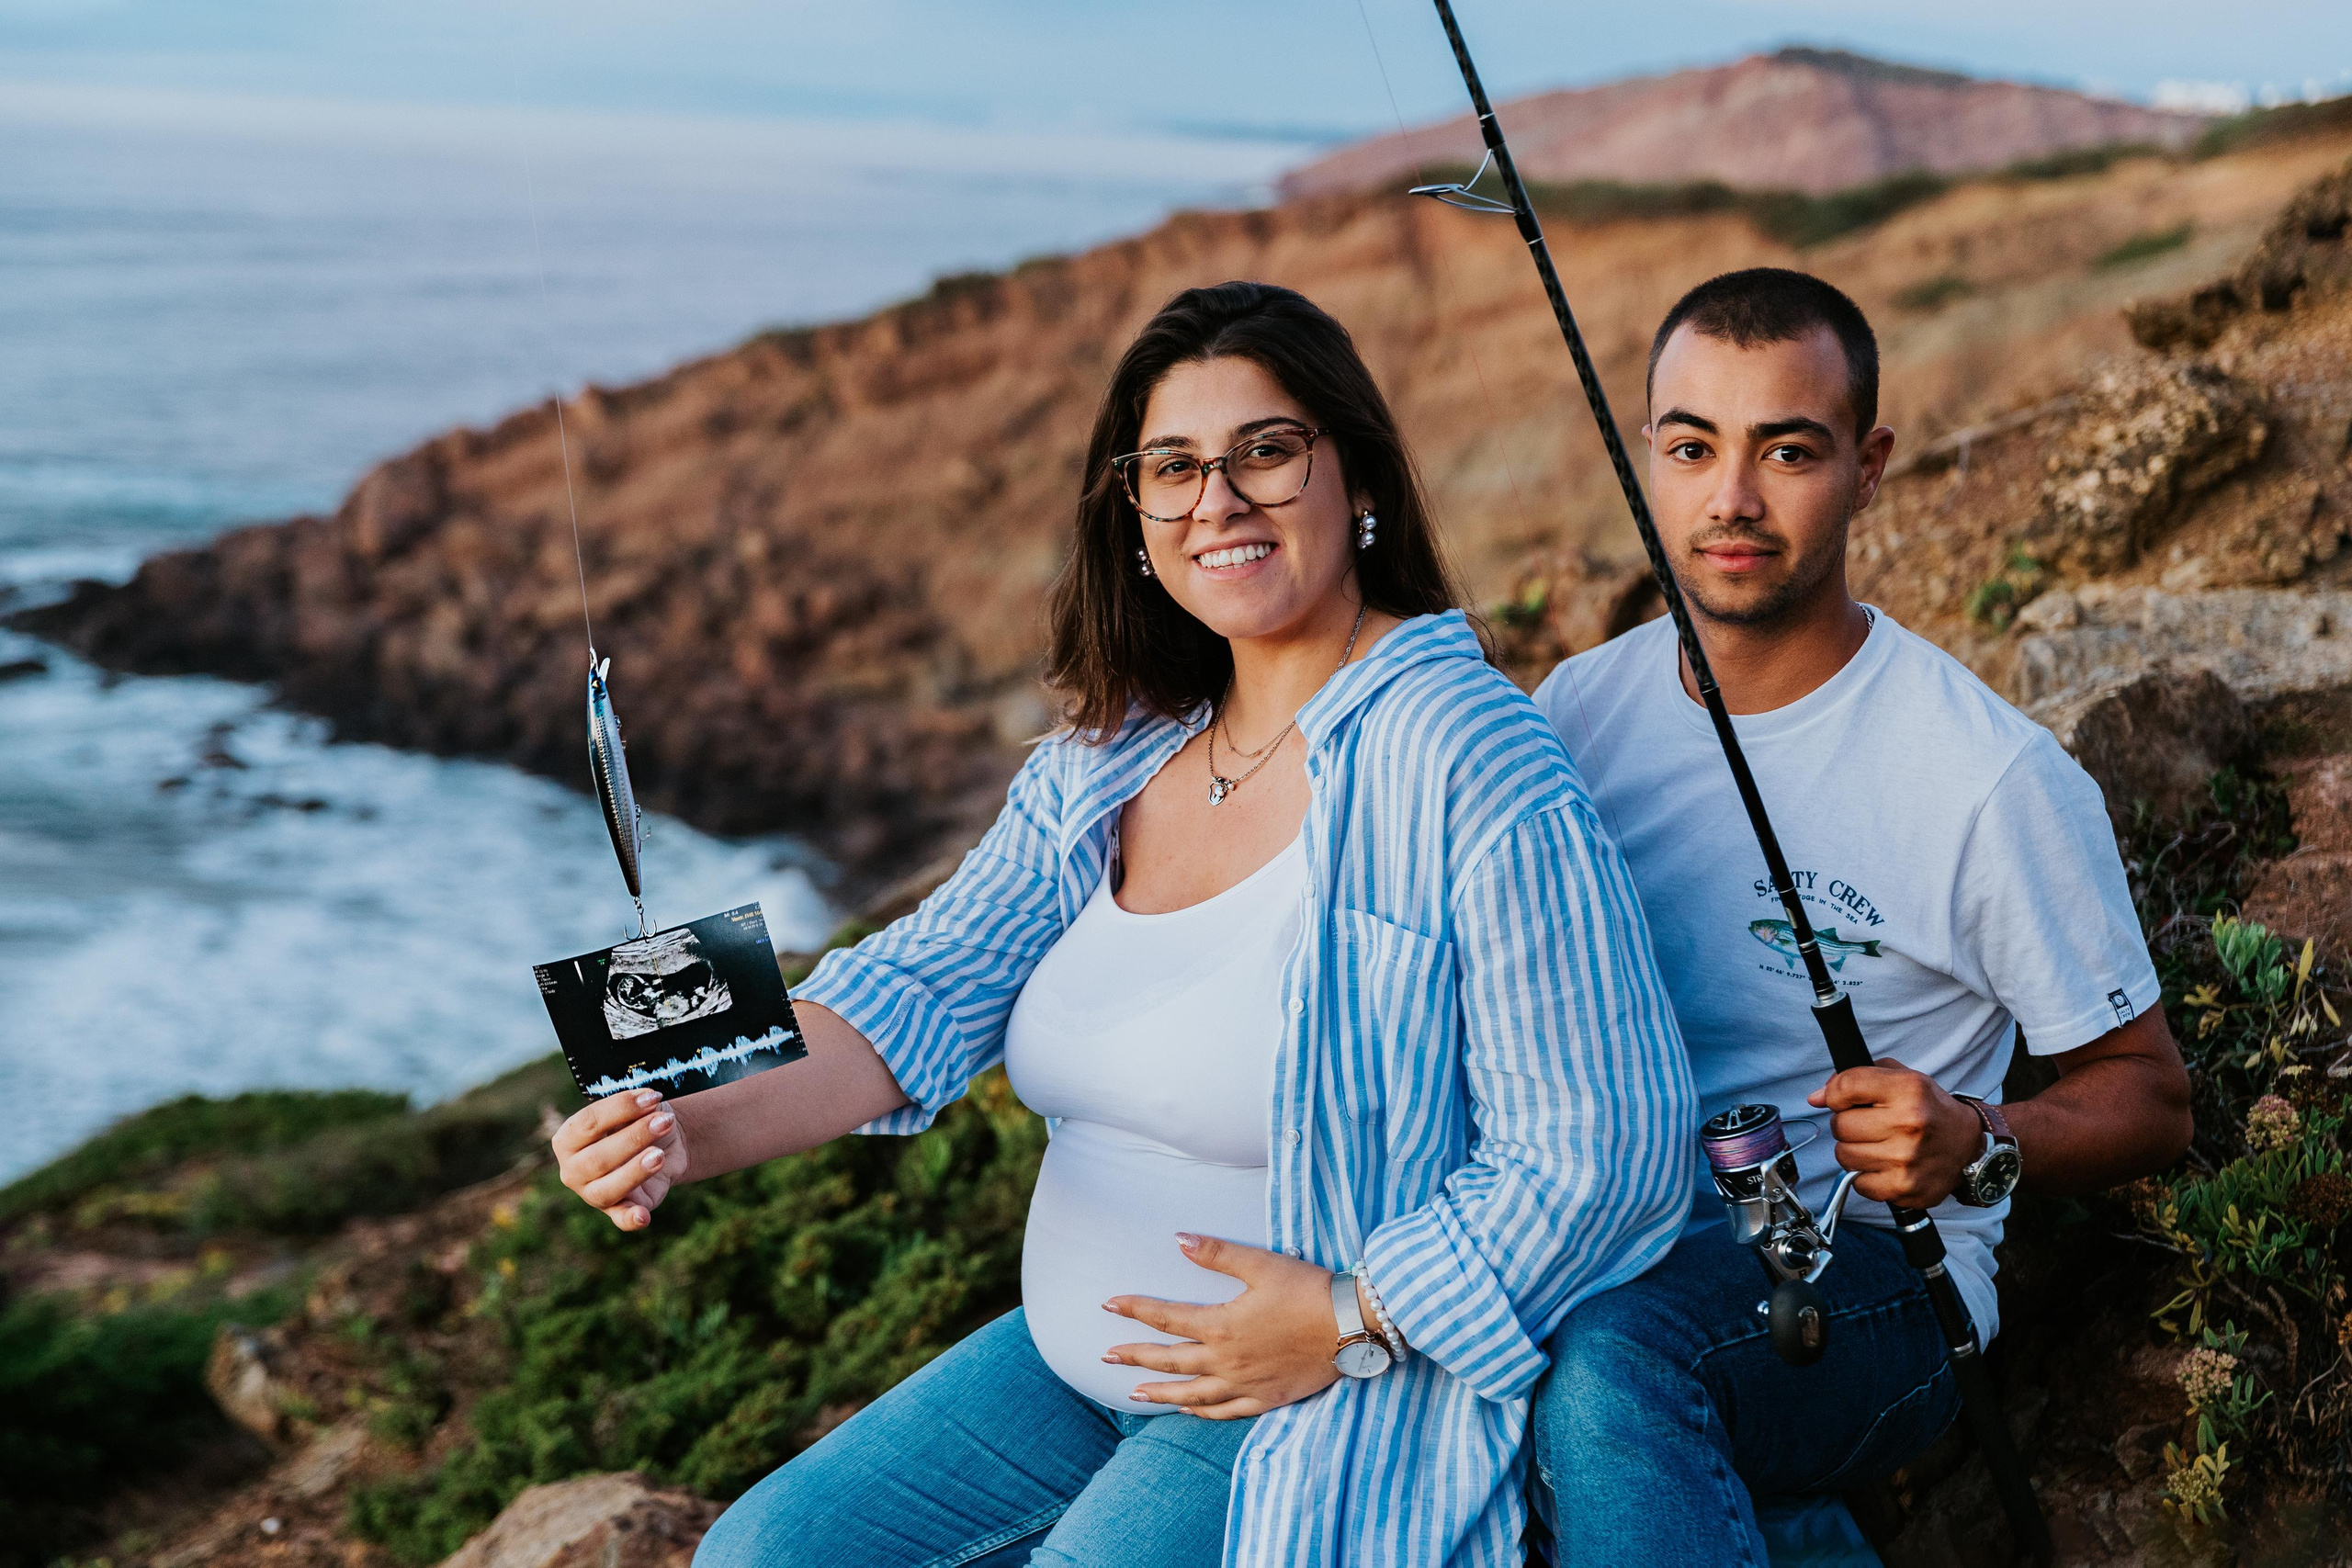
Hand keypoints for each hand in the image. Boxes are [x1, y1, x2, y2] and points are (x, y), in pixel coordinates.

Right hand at [553, 1089, 688, 1230]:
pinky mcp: (617, 1210)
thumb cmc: (639, 1120)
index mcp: (568, 1139)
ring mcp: (592, 1193)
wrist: (664, 1142)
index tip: (652, 1097)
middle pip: (597, 1158)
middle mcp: (573, 1170)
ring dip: (635, 1172)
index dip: (620, 1108)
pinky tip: (643, 1216)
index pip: (587, 1123)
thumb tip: (647, 1103)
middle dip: (634, 1138)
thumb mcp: (633, 1108)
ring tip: (659, 1155)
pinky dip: (630, 1219)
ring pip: (607, 1189)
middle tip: (664, 1122)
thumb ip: (632, 1108)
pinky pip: (620, 1219)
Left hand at [1102, 1234, 1343, 1418]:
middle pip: (1170, 1360)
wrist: (1351, 1327)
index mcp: (1222, 1325)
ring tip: (1134, 1394)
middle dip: (1135, 1357)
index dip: (1135, 1310)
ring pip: (1192, 1393)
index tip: (1109, 1305)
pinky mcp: (1266, 1398)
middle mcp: (1227, 1360)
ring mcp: (1245, 1383)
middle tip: (1106, 1358)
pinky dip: (1201, 1411)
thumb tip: (1178, 1239)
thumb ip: (1217, 1254)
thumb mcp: (1261, 1264)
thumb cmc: (1307, 1290)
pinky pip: (1224, 1411)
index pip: (1167, 1317)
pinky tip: (1187, 1409)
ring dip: (1160, 1392)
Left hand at [1807, 1062, 1983, 1209]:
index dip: (1836, 1094)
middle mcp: (1909, 1124)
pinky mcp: (1904, 1187)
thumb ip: (1856, 1078)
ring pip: (1844, 1156)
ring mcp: (1906, 1159)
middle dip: (1847, 1124)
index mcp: (1909, 1090)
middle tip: (1869, 1125)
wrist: (1967, 1146)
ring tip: (1876, 1145)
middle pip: (1840, 1125)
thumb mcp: (1902, 1079)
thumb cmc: (1929, 1110)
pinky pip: (1858, 1182)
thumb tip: (1816, 1097)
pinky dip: (1865, 1176)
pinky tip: (1884, 1165)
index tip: (1844, 1100)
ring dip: (1853, 1151)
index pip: (1845, 1087)